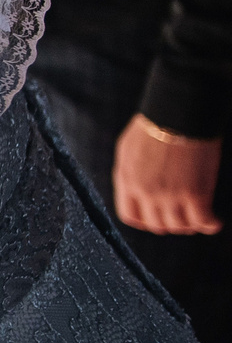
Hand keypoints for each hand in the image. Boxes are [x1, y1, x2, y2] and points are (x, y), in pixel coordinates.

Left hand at [114, 115, 223, 235]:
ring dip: (190, 224)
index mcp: (127, 180)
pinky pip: (203, 221)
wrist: (178, 116)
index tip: (156, 217)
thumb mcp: (128, 150)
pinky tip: (215, 221)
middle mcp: (146, 192)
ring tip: (198, 217)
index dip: (145, 220)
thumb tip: (134, 188)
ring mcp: (170, 196)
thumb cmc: (155, 126)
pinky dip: (210, 224)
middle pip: (157, 224)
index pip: (130, 215)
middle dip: (169, 223)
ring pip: (180, 226)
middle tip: (182, 216)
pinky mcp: (195, 194)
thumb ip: (130, 173)